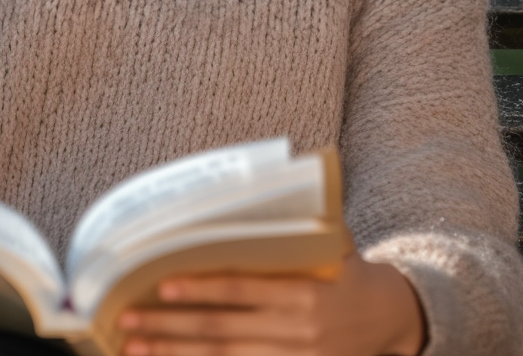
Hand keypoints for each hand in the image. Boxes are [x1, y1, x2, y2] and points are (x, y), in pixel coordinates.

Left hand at [117, 253, 425, 355]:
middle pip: (223, 332)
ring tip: (134, 346)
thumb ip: (304, 223)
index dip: (204, 289)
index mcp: (307, 294)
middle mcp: (298, 333)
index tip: (164, 284)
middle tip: (128, 318)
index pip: (246, 291)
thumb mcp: (337, 242)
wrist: (394, 320)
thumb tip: (270, 183)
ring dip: (174, 353)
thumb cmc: (353, 270)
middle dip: (170, 326)